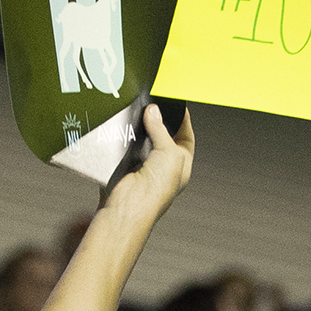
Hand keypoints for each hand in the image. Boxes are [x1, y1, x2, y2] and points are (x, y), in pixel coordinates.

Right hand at [106, 101, 195, 218]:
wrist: (129, 204)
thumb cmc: (156, 190)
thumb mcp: (169, 152)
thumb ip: (161, 130)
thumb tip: (154, 112)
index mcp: (181, 166)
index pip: (186, 138)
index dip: (183, 121)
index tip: (177, 106)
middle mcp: (164, 167)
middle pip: (163, 137)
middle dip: (158, 123)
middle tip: (153, 108)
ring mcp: (143, 167)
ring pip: (142, 141)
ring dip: (139, 130)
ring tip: (137, 116)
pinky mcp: (124, 166)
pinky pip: (124, 147)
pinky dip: (123, 138)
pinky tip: (123, 130)